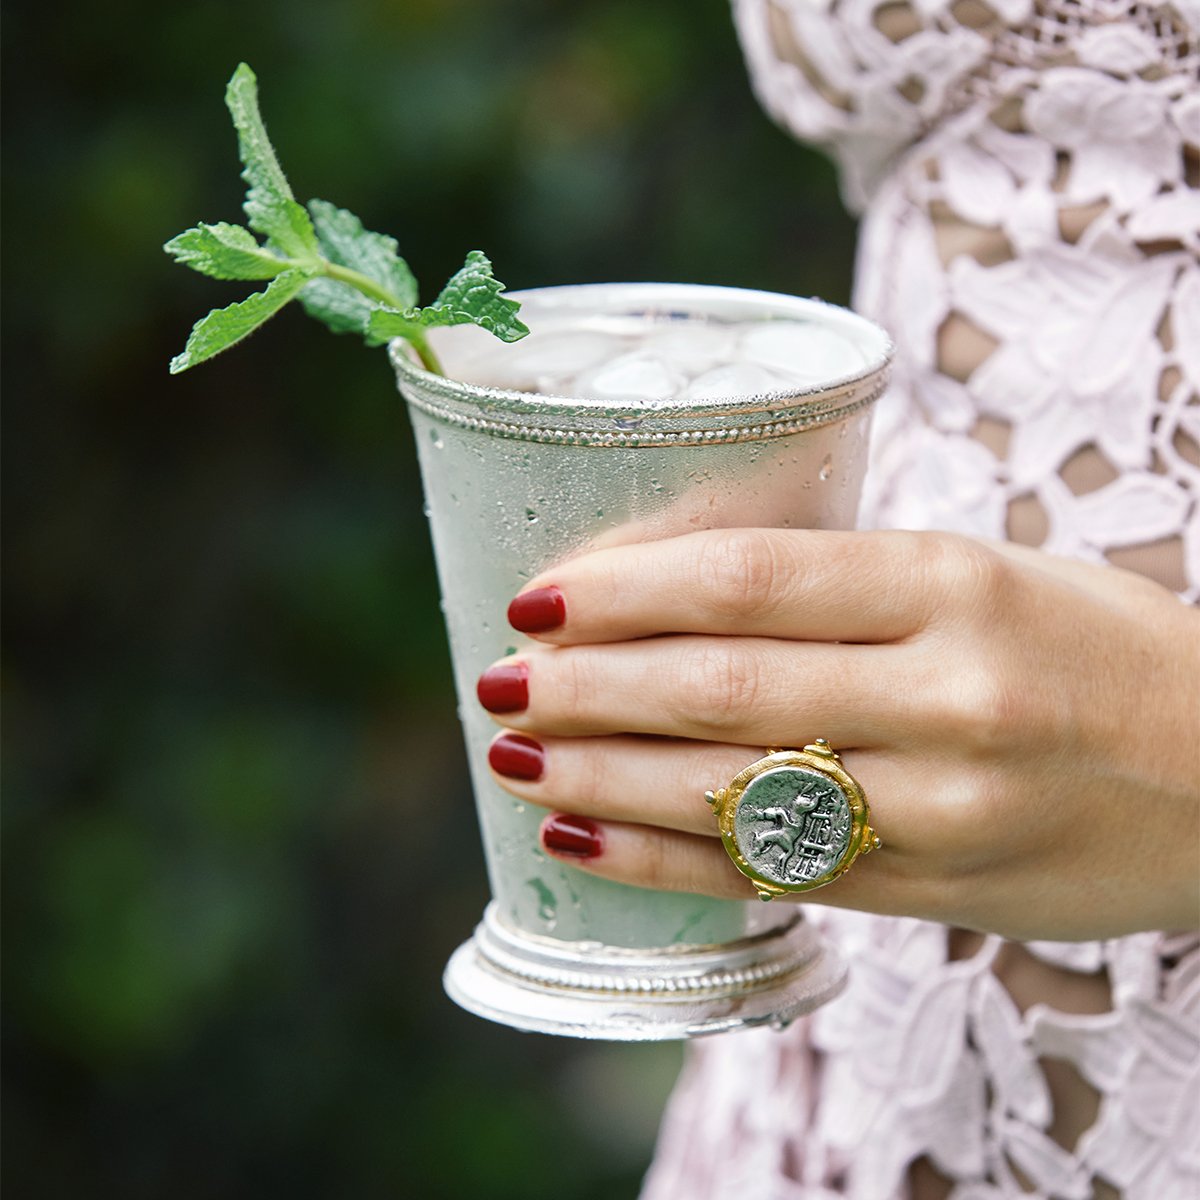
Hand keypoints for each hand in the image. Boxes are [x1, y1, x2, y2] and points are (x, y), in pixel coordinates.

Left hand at [476, 529, 1199, 941]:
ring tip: (513, 753)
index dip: (624, 591)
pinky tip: (585, 835)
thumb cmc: (1097, 648)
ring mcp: (941, 806)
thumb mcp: (988, 575)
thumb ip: (847, 593)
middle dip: (585, 686)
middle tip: (497, 677)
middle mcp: (946, 694)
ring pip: (730, 791)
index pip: (749, 581)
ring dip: (600, 773)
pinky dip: (664, 859)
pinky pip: (774, 874)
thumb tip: (675, 601)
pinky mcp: (935, 890)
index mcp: (954, 585)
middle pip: (718, 690)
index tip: (538, 596)